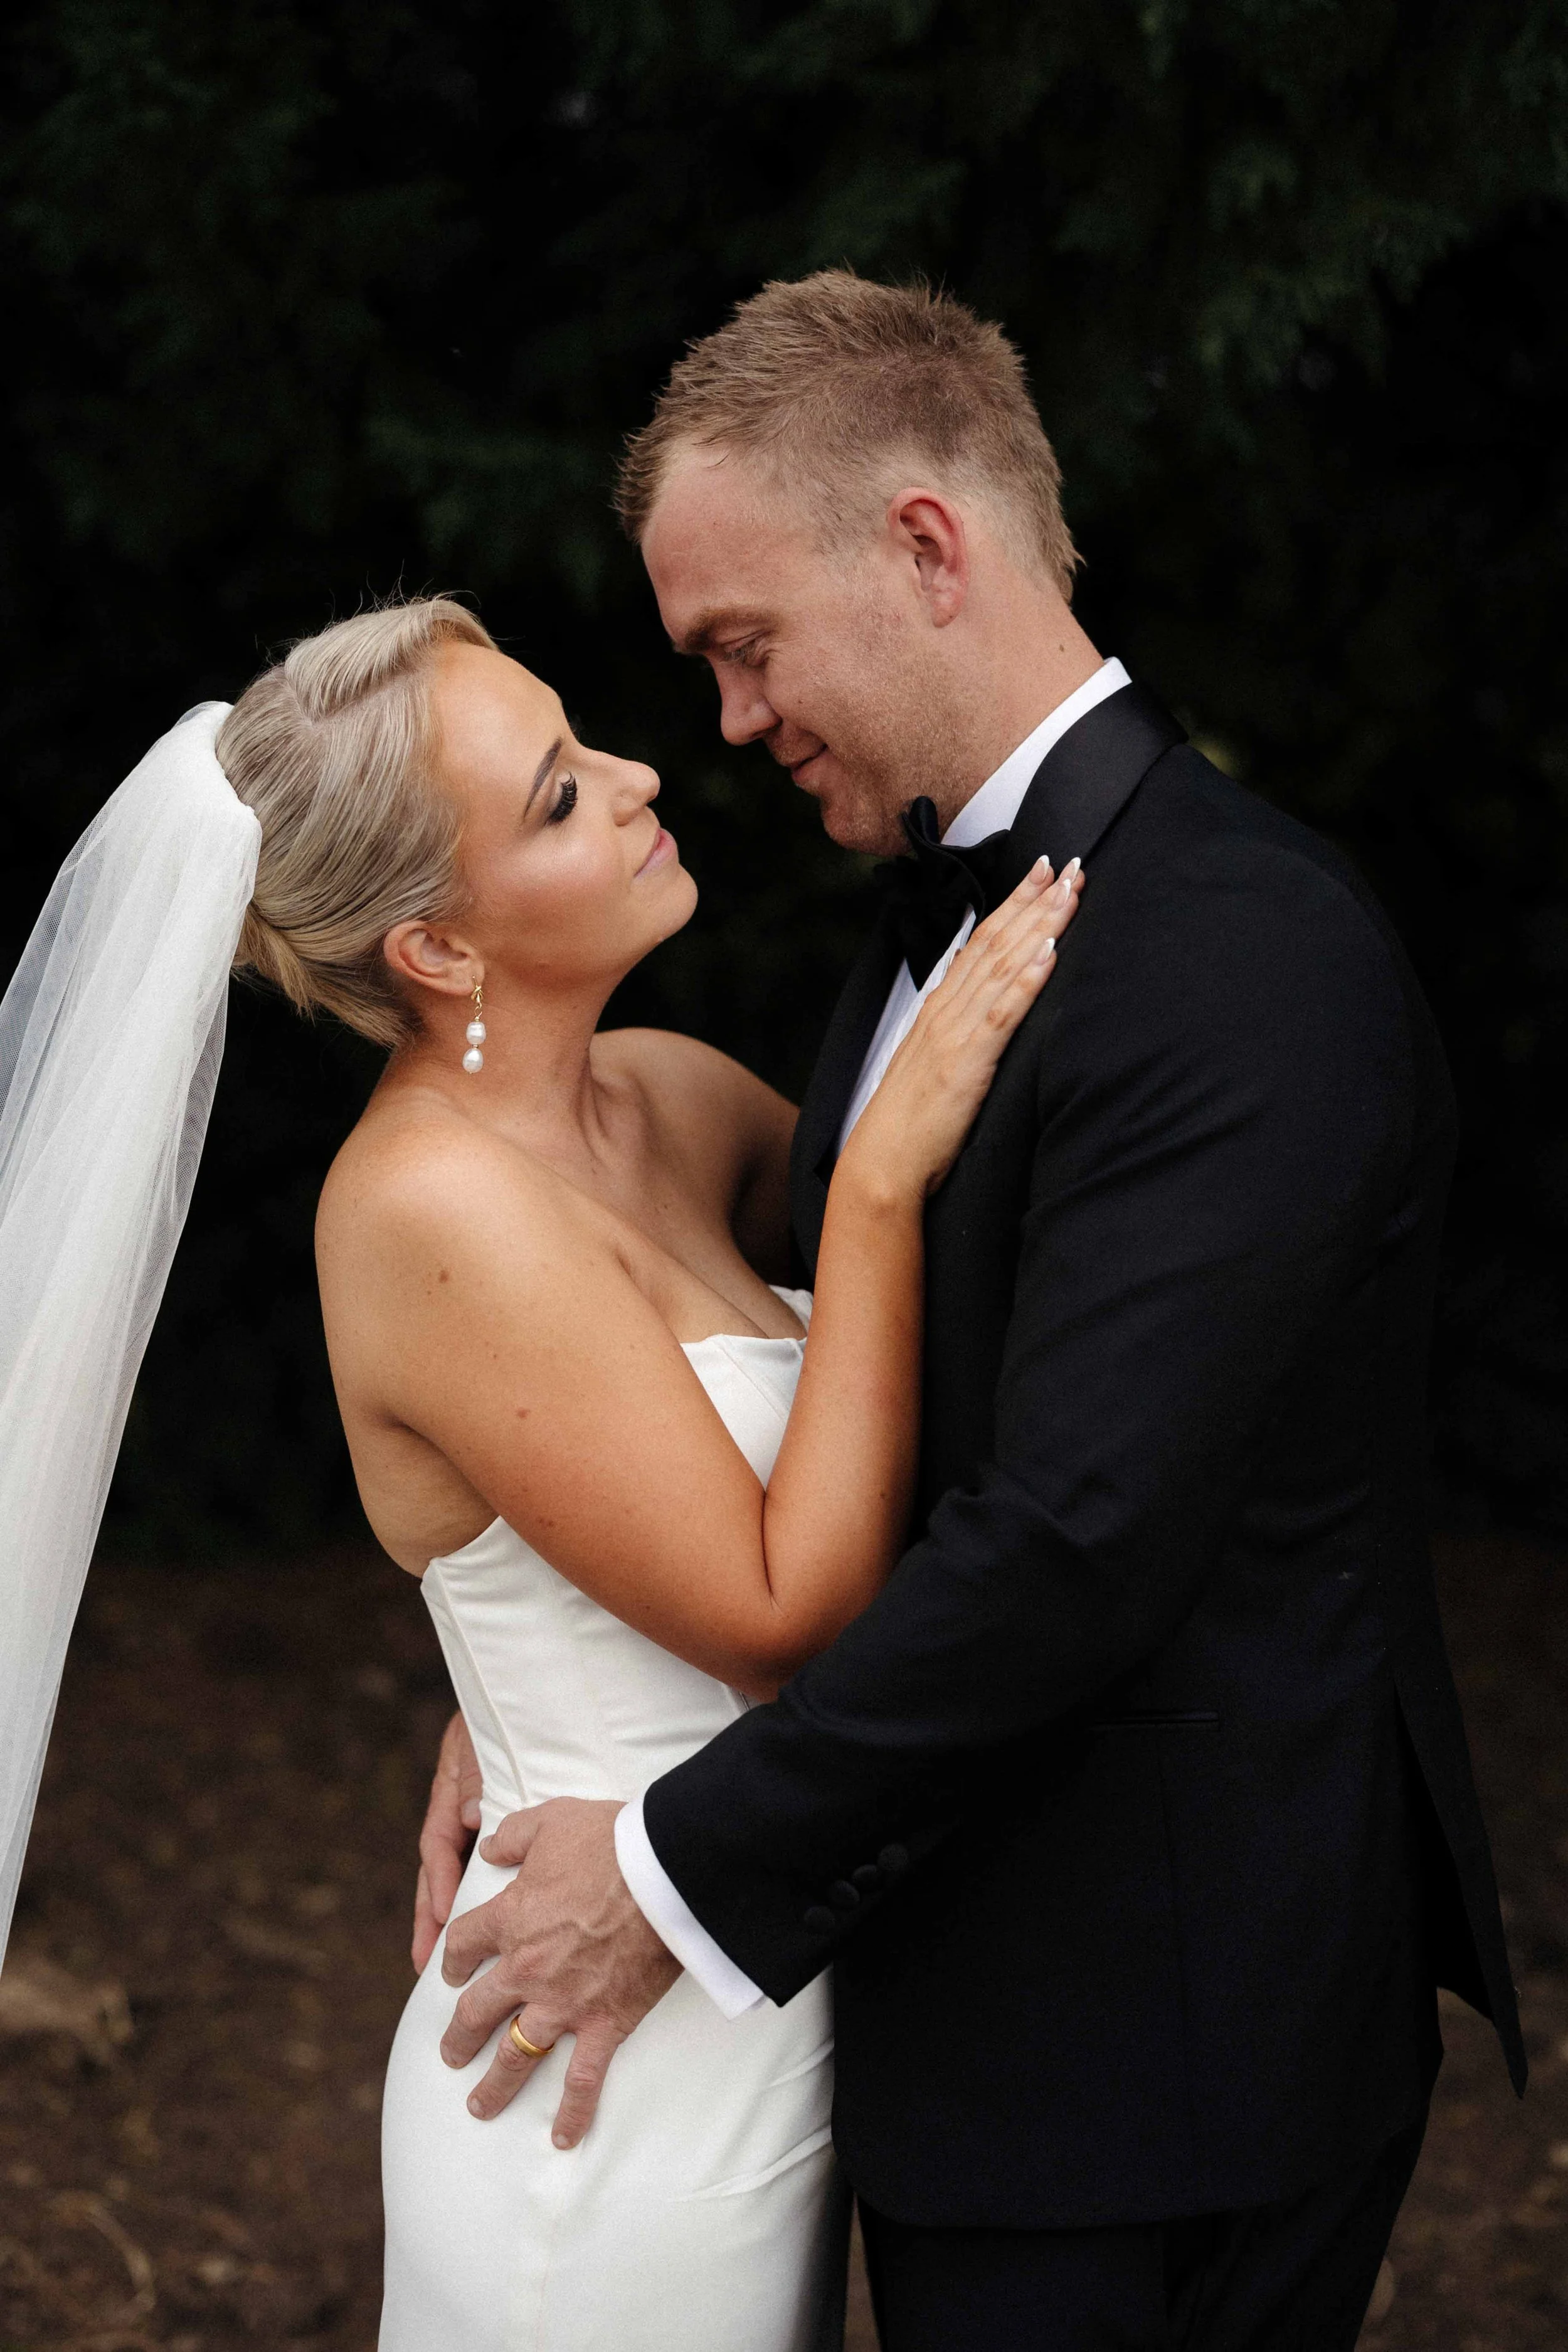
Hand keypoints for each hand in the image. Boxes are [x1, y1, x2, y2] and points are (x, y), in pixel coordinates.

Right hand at [412, 1710, 483, 1972]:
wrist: (527, 1695)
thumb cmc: (505, 1714)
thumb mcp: (481, 1742)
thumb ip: (474, 1777)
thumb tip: (470, 1818)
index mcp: (450, 1790)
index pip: (438, 1844)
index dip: (438, 1883)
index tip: (441, 1920)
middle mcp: (458, 1810)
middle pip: (440, 1870)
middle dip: (433, 1917)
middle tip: (428, 1963)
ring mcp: (474, 1819)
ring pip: (460, 1872)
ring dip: (454, 1913)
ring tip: (445, 1960)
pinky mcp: (495, 1824)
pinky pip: (485, 1864)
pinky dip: (482, 1893)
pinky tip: (486, 1924)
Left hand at [439, 1796, 680, 2142]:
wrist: (666, 1872)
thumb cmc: (611, 1839)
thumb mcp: (552, 1820)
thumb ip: (514, 1836)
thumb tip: (488, 1846)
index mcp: (510, 1919)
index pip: (464, 1945)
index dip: (453, 1958)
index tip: (451, 1970)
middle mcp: (526, 1969)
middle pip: (477, 2011)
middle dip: (459, 2036)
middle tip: (451, 2055)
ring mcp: (564, 2003)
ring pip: (516, 2055)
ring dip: (494, 2085)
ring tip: (478, 2107)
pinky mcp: (605, 2024)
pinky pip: (583, 2080)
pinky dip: (573, 2114)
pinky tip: (563, 2141)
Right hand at [843, 854, 1082, 1202]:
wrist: (882, 1163)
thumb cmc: (909, 1122)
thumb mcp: (932, 1062)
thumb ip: (953, 1025)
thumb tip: (972, 989)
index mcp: (939, 1009)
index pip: (981, 941)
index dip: (1014, 903)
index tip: (1044, 872)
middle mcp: (946, 1011)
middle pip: (996, 942)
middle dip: (1035, 901)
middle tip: (1071, 863)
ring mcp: (955, 1034)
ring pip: (1002, 966)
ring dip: (1039, 926)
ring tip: (1070, 892)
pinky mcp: (967, 1063)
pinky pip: (1002, 1014)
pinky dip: (1027, 979)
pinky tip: (1049, 952)